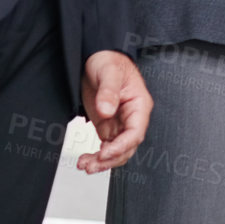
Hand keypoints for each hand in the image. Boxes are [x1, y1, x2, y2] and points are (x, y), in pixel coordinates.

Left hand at [78, 51, 151, 172]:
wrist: (97, 58)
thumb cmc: (109, 60)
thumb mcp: (109, 71)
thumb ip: (108, 92)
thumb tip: (107, 111)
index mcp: (139, 104)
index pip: (136, 132)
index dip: (122, 146)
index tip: (105, 153)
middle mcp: (132, 117)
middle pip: (127, 147)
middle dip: (110, 159)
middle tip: (90, 164)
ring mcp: (120, 123)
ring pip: (117, 151)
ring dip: (103, 162)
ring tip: (85, 165)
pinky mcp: (108, 126)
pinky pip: (107, 147)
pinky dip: (97, 156)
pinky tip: (86, 159)